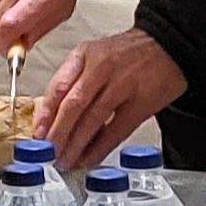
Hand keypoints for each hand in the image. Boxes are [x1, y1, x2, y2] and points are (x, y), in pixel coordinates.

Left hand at [37, 28, 186, 171]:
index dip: (45, 114)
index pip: (58, 87)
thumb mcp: (93, 54)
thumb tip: (51, 115)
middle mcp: (101, 69)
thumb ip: (72, 79)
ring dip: (75, 145)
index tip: (38, 133)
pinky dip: (99, 148)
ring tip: (65, 161)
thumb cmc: (127, 54)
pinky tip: (88, 159)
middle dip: (58, 134)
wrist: (168, 44)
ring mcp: (122, 86)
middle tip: (48, 153)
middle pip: (73, 106)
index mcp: (84, 55)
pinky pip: (116, 131)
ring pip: (92, 120)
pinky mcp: (141, 103)